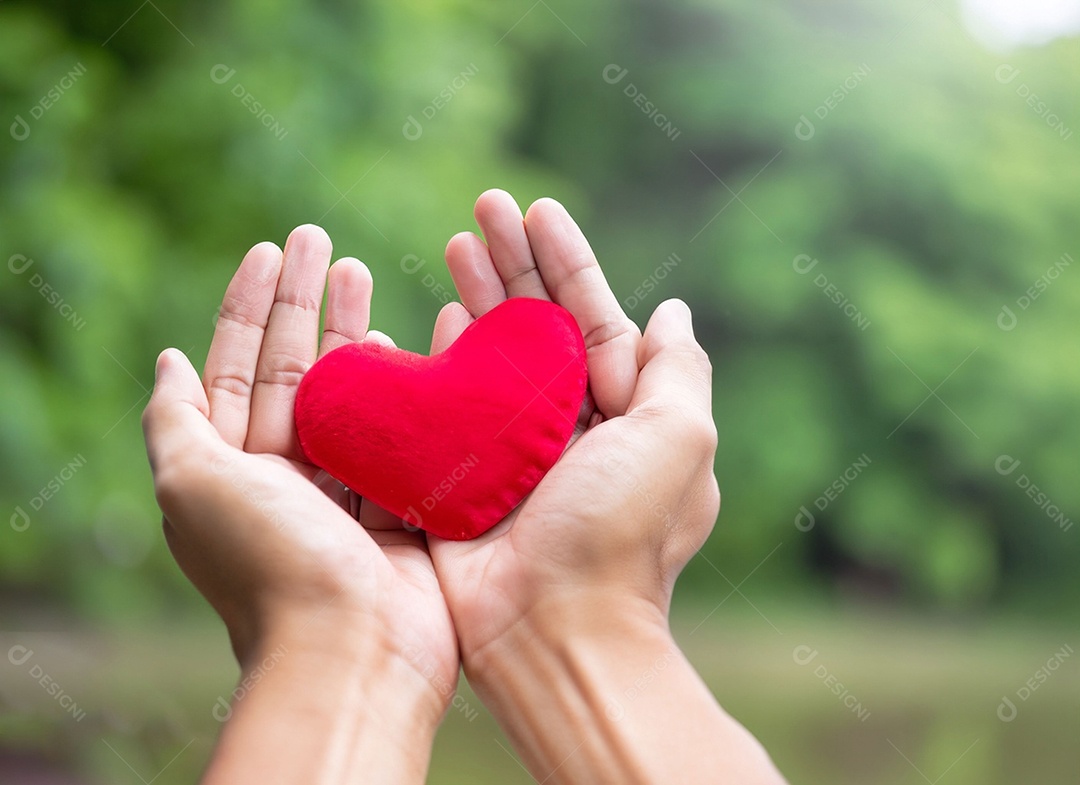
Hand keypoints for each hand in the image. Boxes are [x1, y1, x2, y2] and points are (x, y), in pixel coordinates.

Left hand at [142, 226, 456, 783]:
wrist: (353, 649)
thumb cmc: (269, 564)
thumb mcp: (192, 484)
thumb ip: (174, 419)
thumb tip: (166, 358)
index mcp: (233, 466)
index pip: (235, 365)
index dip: (246, 305)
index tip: (268, 248)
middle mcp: (288, 472)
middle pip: (293, 365)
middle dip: (302, 301)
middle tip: (319, 238)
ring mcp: (349, 485)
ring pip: (352, 390)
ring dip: (356, 328)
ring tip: (361, 268)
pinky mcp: (403, 501)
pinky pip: (407, 429)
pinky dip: (413, 382)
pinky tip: (419, 335)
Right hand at [428, 190, 716, 667]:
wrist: (552, 628)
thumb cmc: (622, 534)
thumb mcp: (679, 442)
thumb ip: (678, 372)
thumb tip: (675, 311)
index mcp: (620, 413)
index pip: (591, 316)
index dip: (566, 260)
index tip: (538, 208)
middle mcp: (566, 424)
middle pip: (535, 324)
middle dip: (512, 261)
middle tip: (482, 206)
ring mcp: (510, 448)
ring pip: (488, 353)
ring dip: (475, 294)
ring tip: (454, 241)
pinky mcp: (461, 474)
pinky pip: (446, 404)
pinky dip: (439, 358)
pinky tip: (433, 315)